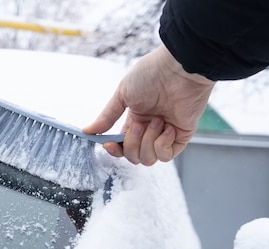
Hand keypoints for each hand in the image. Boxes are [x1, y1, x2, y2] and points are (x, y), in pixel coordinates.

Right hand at [83, 45, 215, 165]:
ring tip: (157, 121)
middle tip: (138, 125)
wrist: (179, 69)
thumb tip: (87, 131)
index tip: (108, 144)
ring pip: (148, 159)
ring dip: (148, 142)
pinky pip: (166, 156)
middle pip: (133, 156)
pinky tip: (168, 127)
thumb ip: (107, 117)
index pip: (122, 146)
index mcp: (135, 120)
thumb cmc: (151, 74)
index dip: (114, 149)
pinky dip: (162, 144)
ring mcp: (165, 134)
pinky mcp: (181, 137)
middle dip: (132, 144)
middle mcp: (149, 130)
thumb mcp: (122, 95)